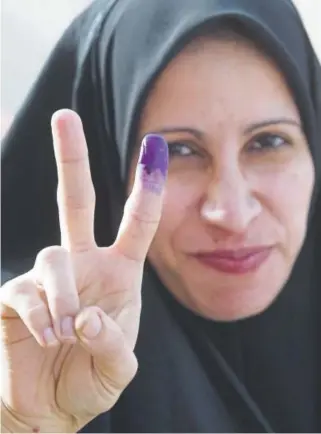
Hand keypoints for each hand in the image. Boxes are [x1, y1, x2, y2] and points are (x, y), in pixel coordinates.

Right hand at [0, 110, 167, 432]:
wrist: (47, 408)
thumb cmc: (89, 381)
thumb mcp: (117, 369)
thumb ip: (113, 344)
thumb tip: (86, 315)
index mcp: (119, 272)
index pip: (137, 223)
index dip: (146, 187)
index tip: (154, 146)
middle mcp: (84, 264)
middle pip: (76, 201)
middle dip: (71, 159)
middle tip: (64, 116)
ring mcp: (48, 277)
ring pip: (53, 257)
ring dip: (63, 295)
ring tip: (66, 333)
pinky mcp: (15, 295)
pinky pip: (26, 290)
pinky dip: (41, 315)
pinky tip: (48, 337)